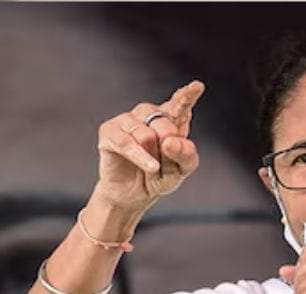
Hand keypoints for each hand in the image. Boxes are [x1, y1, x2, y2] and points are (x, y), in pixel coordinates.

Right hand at [91, 80, 203, 213]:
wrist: (133, 195)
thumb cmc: (159, 177)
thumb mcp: (182, 169)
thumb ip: (186, 154)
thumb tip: (169, 141)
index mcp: (170, 117)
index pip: (180, 103)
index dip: (187, 96)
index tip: (197, 87)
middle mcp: (148, 112)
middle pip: (166, 127)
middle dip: (168, 152)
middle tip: (163, 165)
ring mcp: (127, 120)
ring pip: (146, 136)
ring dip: (152, 159)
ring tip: (150, 168)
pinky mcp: (109, 131)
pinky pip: (127, 144)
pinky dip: (141, 158)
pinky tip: (151, 168)